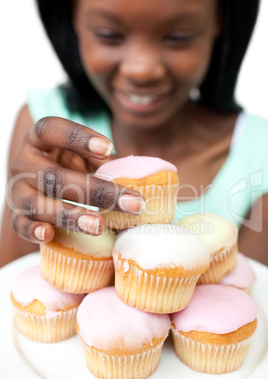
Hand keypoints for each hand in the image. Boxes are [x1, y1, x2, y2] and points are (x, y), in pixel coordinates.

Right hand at [7, 117, 143, 242]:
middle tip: (132, 203)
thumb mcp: (83, 158)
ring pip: (37, 202)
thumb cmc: (69, 169)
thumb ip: (102, 163)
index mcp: (39, 141)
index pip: (50, 129)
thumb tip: (141, 178)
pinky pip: (18, 224)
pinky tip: (49, 234)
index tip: (108, 148)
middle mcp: (24, 163)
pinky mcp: (15, 215)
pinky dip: (32, 230)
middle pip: (55, 175)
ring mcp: (17, 190)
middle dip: (97, 191)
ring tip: (99, 226)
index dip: (77, 136)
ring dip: (69, 215)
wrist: (38, 189)